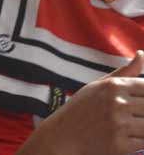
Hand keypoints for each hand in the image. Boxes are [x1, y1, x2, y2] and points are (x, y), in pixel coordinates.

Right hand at [19, 51, 143, 154]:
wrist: (62, 135)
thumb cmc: (82, 108)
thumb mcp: (98, 85)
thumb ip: (125, 72)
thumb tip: (141, 53)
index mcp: (114, 86)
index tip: (137, 103)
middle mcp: (117, 104)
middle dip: (143, 112)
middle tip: (130, 114)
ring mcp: (119, 125)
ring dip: (142, 128)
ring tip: (129, 126)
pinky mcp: (121, 146)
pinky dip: (139, 142)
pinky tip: (126, 138)